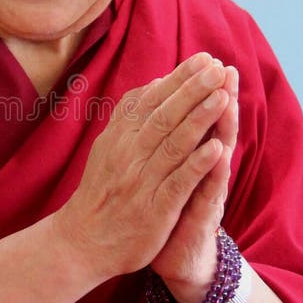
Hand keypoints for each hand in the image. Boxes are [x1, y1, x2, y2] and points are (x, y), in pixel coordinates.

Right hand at [54, 53, 237, 287]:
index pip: (152, 101)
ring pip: (173, 145)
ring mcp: (141, 182)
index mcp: (119, 138)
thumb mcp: (107, 148)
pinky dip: (196, 165)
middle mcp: (129, 156)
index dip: (179, 80)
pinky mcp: (154, 210)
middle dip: (192, 90)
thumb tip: (155, 83)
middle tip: (216, 68)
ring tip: (222, 96)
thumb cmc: (101, 192)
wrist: (81, 242)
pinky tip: (216, 148)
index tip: (203, 60)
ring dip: (199, 119)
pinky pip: (177, 183)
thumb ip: (130, 116)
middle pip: (164, 117)